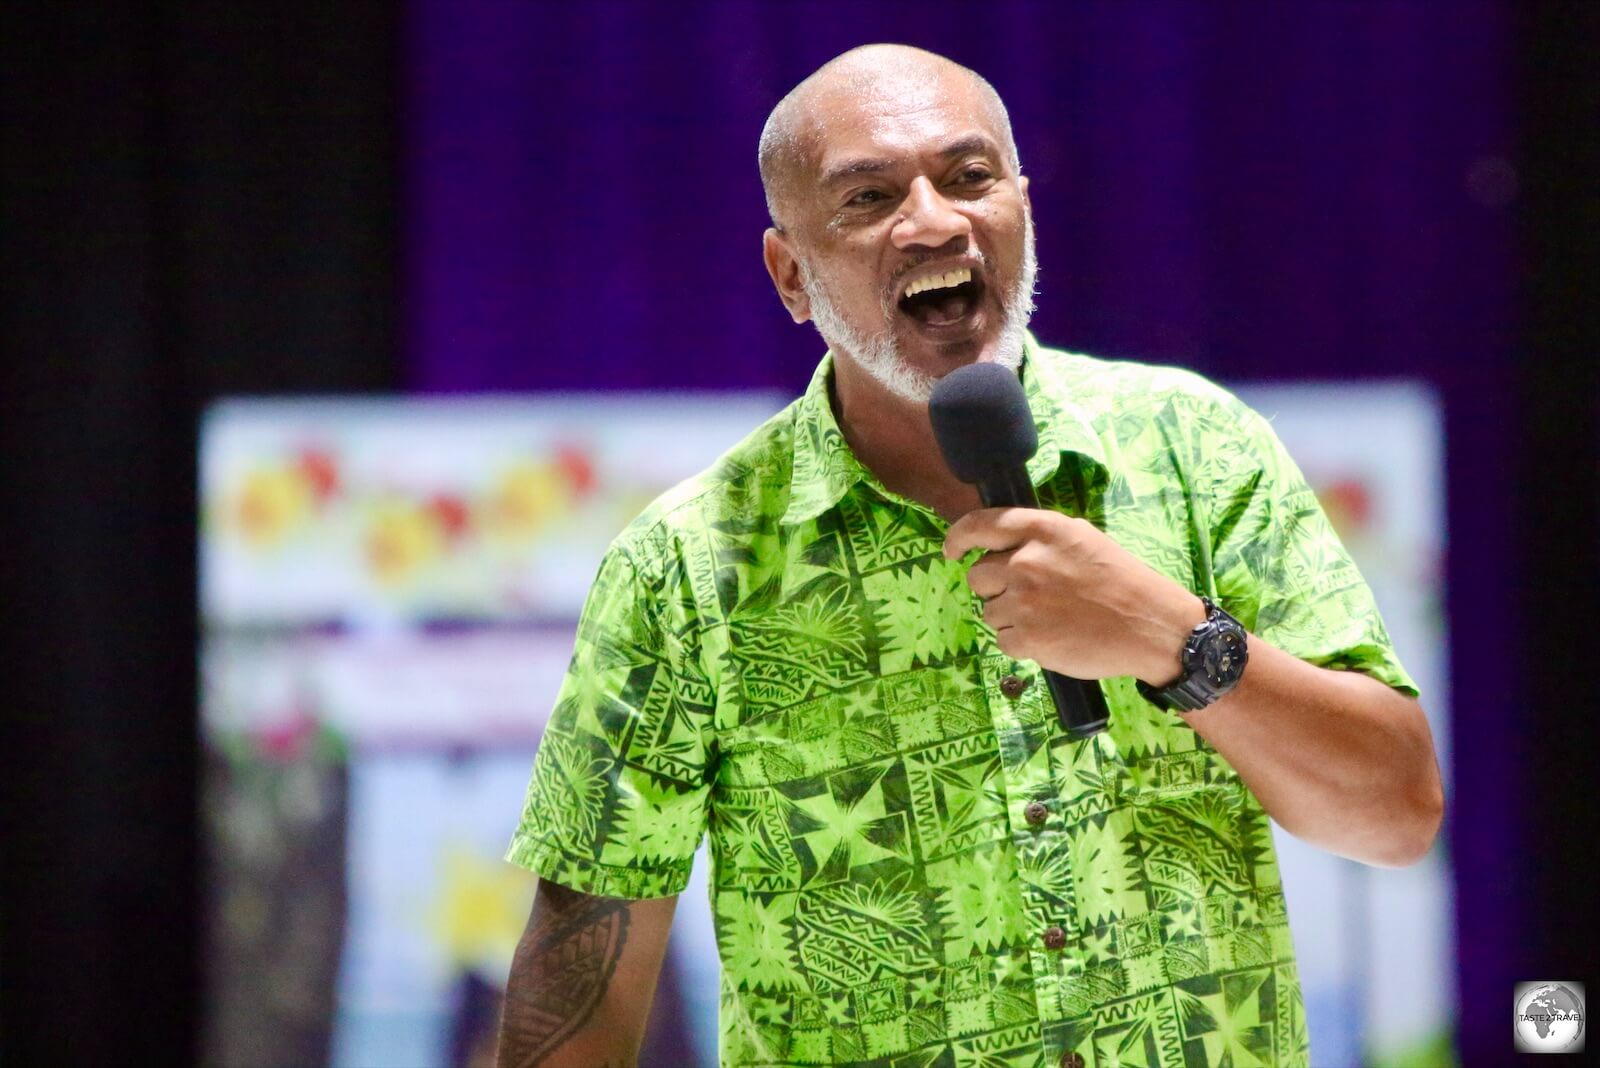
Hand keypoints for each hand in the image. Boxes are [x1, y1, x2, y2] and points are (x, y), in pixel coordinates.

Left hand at [942, 508, 1204, 682]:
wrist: (1151, 627)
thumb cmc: (1122, 582)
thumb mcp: (1083, 539)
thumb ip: (1041, 538)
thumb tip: (1004, 545)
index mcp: (1043, 531)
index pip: (980, 525)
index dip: (958, 538)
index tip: (952, 550)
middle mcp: (1027, 561)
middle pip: (978, 575)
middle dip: (995, 587)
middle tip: (1029, 596)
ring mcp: (1023, 601)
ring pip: (989, 611)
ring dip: (1011, 618)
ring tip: (1050, 619)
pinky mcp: (1026, 638)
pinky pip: (1003, 641)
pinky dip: (1022, 644)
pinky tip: (1051, 638)